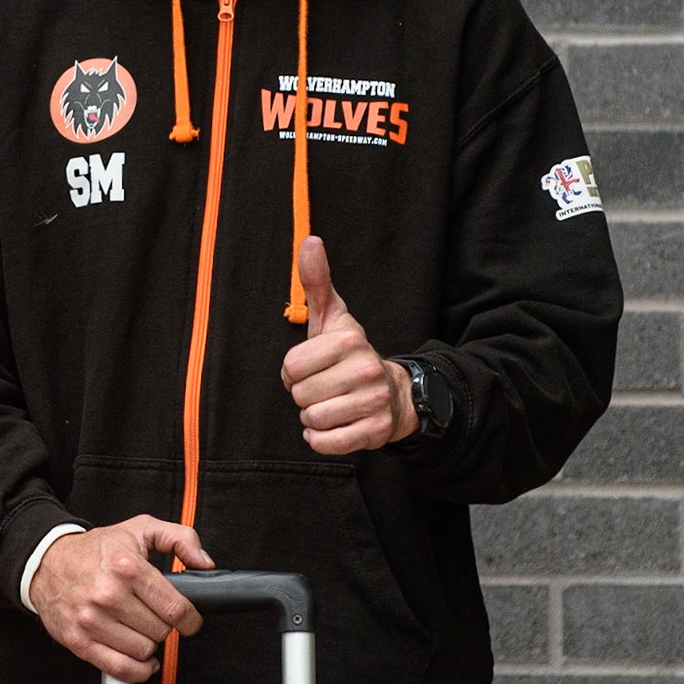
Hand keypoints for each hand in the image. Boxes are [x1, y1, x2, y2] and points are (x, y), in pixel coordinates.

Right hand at [29, 517, 213, 681]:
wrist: (45, 562)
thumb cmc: (94, 550)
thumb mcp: (139, 529)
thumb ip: (180, 539)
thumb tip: (204, 562)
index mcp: (127, 567)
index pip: (176, 609)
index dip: (190, 619)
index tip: (188, 620)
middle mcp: (108, 594)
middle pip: (162, 632)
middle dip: (163, 626)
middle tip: (152, 614)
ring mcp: (92, 620)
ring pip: (144, 652)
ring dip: (147, 644)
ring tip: (138, 628)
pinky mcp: (79, 641)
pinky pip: (121, 670)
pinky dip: (136, 670)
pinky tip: (137, 656)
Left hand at [280, 236, 417, 453]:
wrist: (393, 392)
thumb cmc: (349, 353)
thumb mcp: (333, 316)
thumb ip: (316, 281)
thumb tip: (310, 240)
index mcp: (348, 341)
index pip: (290, 367)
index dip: (293, 372)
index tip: (312, 368)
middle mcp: (365, 370)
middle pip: (300, 395)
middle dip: (303, 395)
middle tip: (324, 388)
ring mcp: (373, 402)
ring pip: (312, 420)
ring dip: (312, 418)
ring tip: (331, 405)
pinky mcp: (375, 433)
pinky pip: (326, 443)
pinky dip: (321, 440)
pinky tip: (332, 427)